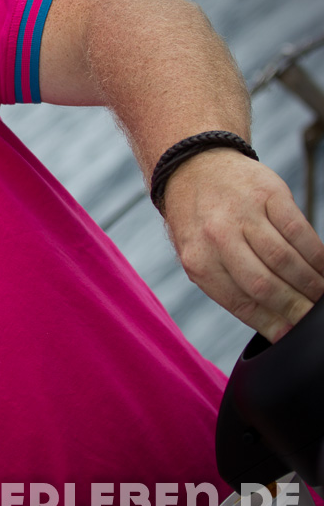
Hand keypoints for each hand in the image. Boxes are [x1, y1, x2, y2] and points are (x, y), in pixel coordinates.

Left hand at [162, 148, 323, 340]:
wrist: (194, 168)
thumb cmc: (200, 222)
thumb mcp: (198, 256)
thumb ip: (228, 286)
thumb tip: (273, 325)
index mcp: (198, 260)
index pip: (240, 302)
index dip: (270, 323)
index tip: (290, 336)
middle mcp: (217, 237)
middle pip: (264, 284)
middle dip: (295, 309)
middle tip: (311, 322)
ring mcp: (244, 214)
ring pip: (286, 260)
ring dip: (311, 285)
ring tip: (321, 299)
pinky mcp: (269, 194)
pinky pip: (301, 232)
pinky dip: (318, 256)